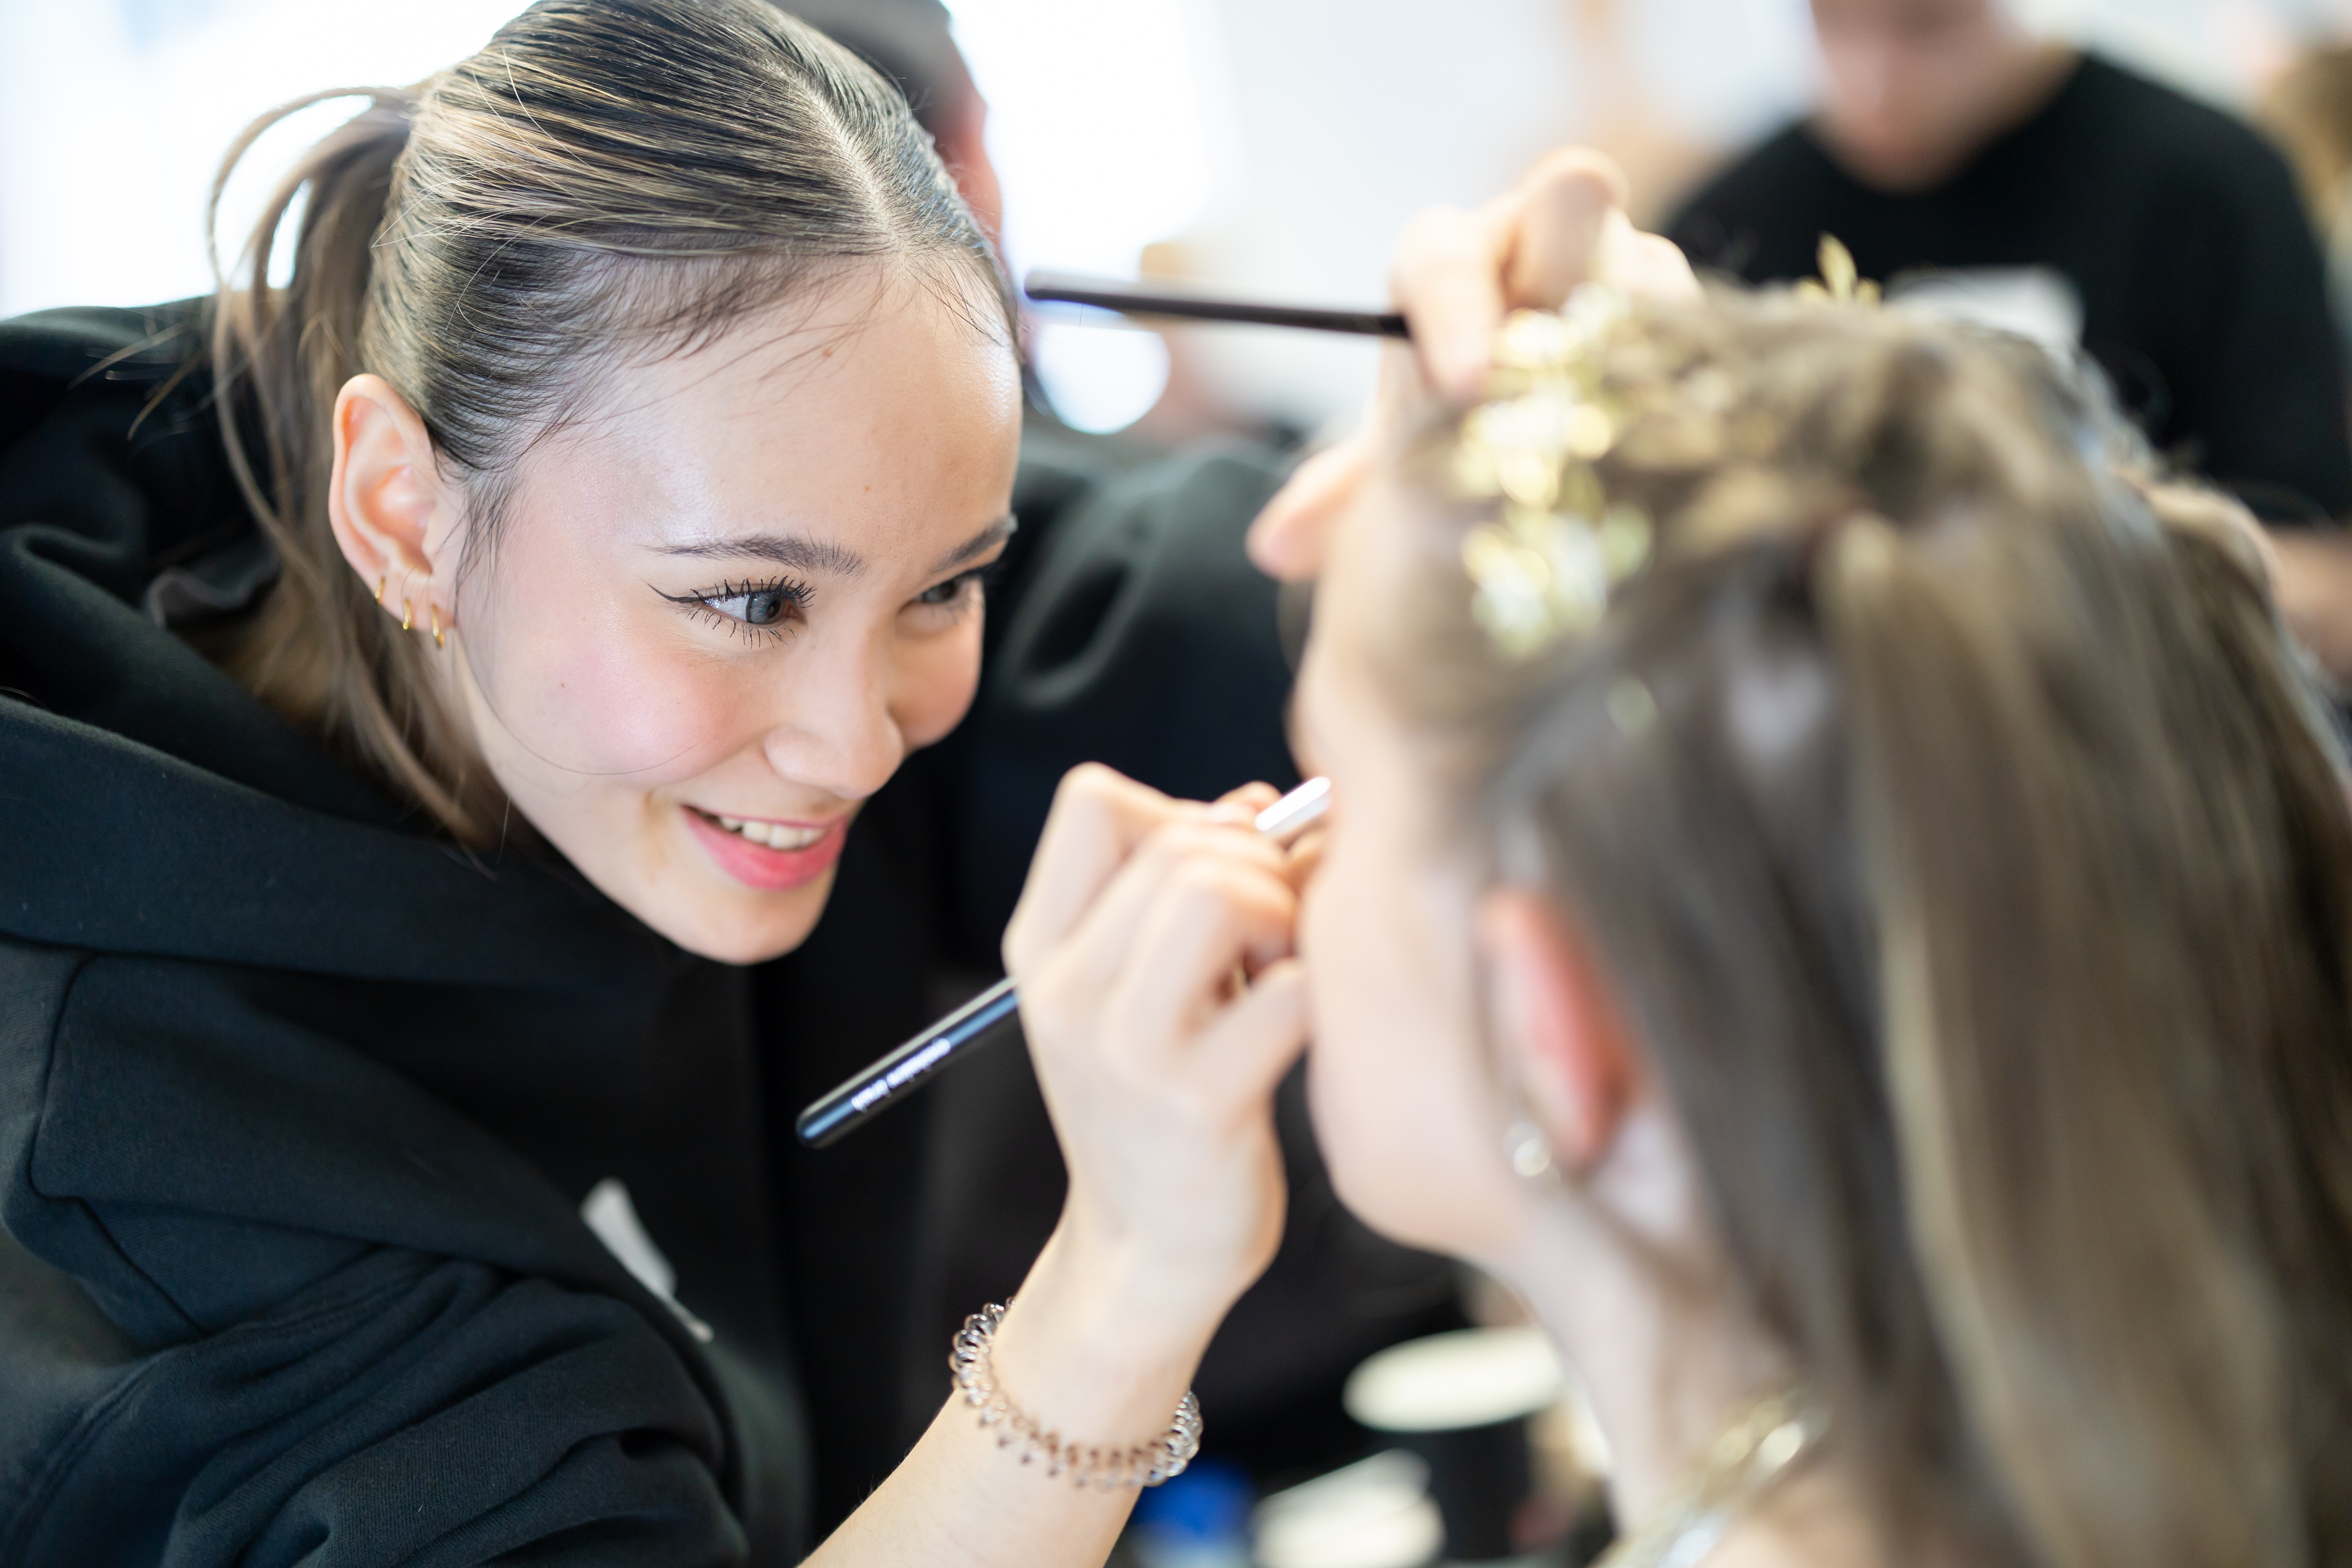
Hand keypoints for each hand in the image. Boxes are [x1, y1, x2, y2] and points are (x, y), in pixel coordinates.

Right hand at [999, 766, 1308, 1358]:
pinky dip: (1317, 992)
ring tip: (1278, 969)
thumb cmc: (1163, 1098)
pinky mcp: (1203, 1102)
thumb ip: (1184, 884)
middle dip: (1256, 866)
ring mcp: (1130, 1050)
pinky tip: (1299, 1027)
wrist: (1149, 1252)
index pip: (1093, 800)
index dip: (1177, 812)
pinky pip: (1291, 989)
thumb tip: (1257, 802)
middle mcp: (1069, 991)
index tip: (1210, 873)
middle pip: (1183, 844)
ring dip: (1282, 914)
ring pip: (1222, 892)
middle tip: (1269, 934)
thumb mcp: (1137, 985)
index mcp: (1041, 948)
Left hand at [1248, 148, 1699, 583]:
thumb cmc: (1437, 458)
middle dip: (1576, 282)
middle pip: (1574, 233)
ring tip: (1634, 417)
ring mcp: (1630, 285)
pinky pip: (1704, 345)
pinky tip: (1686, 451)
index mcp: (1452, 265)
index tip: (1459, 384)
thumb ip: (1340, 493)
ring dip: (1644, 341)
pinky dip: (1693, 391)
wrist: (1522, 468)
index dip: (1453, 308)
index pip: (1443, 255)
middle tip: (1569, 365)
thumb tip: (1274, 548)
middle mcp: (1545, 251)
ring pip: (1653, 284)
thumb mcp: (1389, 477)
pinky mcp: (1688, 338)